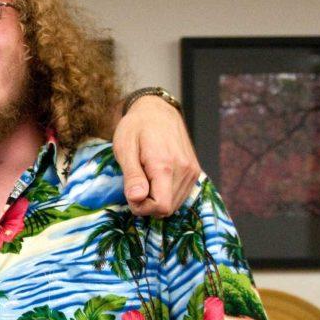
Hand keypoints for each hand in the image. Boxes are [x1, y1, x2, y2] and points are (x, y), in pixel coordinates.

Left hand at [112, 95, 199, 216]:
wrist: (157, 110)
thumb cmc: (136, 128)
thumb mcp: (125, 149)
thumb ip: (132, 176)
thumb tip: (137, 199)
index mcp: (165, 165)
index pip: (160, 206)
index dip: (142, 208)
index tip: (131, 194)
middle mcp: (184, 170)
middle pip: (167, 209)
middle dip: (147, 204)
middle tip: (135, 185)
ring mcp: (192, 171)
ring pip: (174, 204)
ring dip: (156, 199)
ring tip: (145, 178)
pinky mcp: (194, 172)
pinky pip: (180, 195)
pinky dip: (166, 194)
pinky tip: (156, 178)